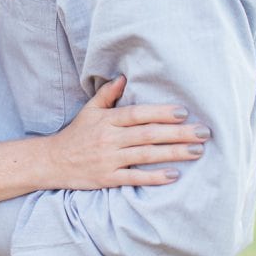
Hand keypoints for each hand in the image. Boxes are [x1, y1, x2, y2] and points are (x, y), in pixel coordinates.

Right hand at [49, 75, 210, 188]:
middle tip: (203, 132)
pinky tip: (174, 175)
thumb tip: (124, 77)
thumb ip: (107, 94)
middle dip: (178, 133)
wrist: (52, 161)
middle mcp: (109, 138)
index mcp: (107, 120)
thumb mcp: (89, 110)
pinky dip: (154, 177)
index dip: (161, 112)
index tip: (183, 112)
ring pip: (146, 155)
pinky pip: (134, 177)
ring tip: (197, 151)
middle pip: (148, 134)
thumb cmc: (76, 134)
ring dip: (173, 153)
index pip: (138, 114)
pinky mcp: (108, 178)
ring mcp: (109, 159)